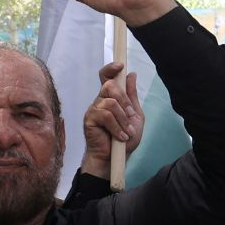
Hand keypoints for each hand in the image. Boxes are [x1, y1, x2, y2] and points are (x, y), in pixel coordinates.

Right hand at [80, 62, 142, 178]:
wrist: (115, 158)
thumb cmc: (124, 139)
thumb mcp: (134, 116)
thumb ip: (132, 96)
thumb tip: (131, 74)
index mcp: (110, 98)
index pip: (106, 77)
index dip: (111, 68)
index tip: (120, 66)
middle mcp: (100, 101)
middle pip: (109, 86)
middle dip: (124, 101)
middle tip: (130, 115)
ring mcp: (93, 110)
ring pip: (110, 102)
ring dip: (123, 119)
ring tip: (127, 132)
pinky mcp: (89, 120)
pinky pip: (105, 115)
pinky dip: (116, 126)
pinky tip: (120, 136)